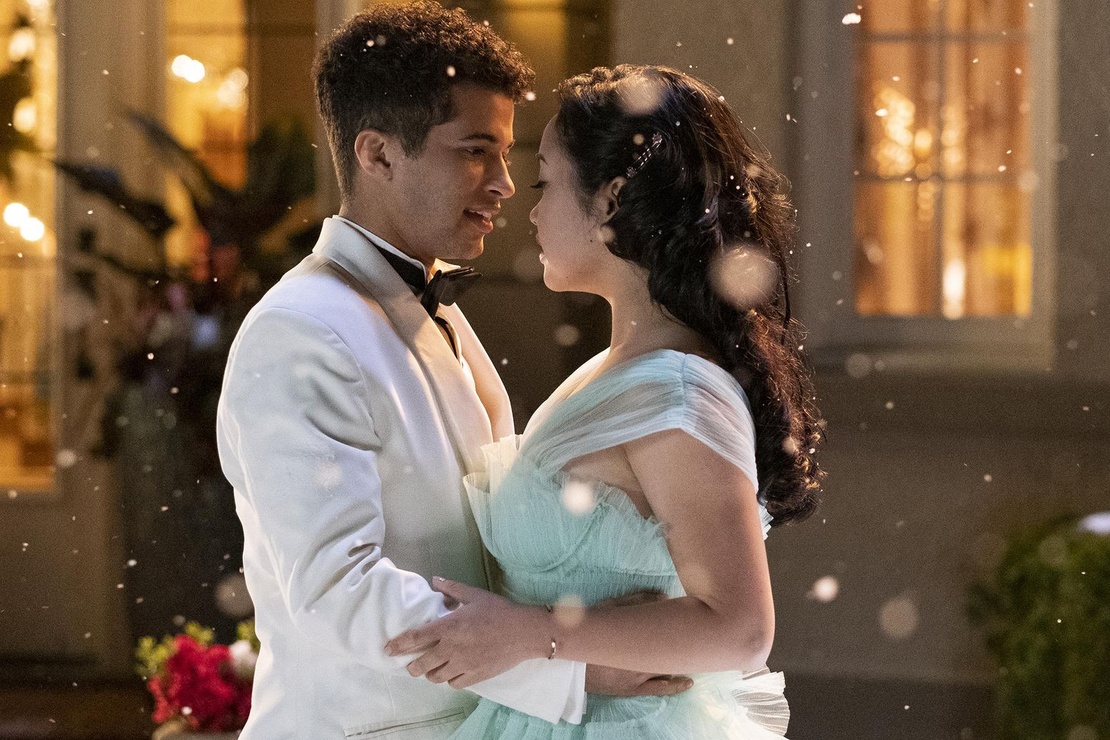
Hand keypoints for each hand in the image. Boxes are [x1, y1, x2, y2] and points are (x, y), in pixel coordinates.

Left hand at [384, 577, 547, 688]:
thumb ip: (452, 588)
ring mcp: (463, 665)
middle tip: (412, 664)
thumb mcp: (474, 595)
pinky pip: (453, 684)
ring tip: (433, 667)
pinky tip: (452, 672)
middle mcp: (452, 648)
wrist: (524, 632)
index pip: (415, 639)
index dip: (398, 645)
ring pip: (436, 677)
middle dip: (412, 666)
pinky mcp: (475, 676)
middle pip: (420, 665)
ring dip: (431, 673)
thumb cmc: (499, 611)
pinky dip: (450, 679)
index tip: (388, 650)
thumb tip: (435, 580)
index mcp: (448, 627)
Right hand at [585, 589, 692, 696]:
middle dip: (686, 642)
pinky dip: (674, 686)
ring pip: (668, 669)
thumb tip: (664, 595)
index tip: (693, 614)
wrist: (567, 655)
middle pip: (671, 650)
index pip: (667, 628)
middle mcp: (640, 658)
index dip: (683, 623)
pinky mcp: (631, 689)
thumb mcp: (610, 608)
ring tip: (696, 655)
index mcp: (636, 636)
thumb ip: (637, 600)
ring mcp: (637, 676)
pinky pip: (659, 689)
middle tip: (700, 633)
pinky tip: (688, 683)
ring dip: (681, 662)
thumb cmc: (588, 628)